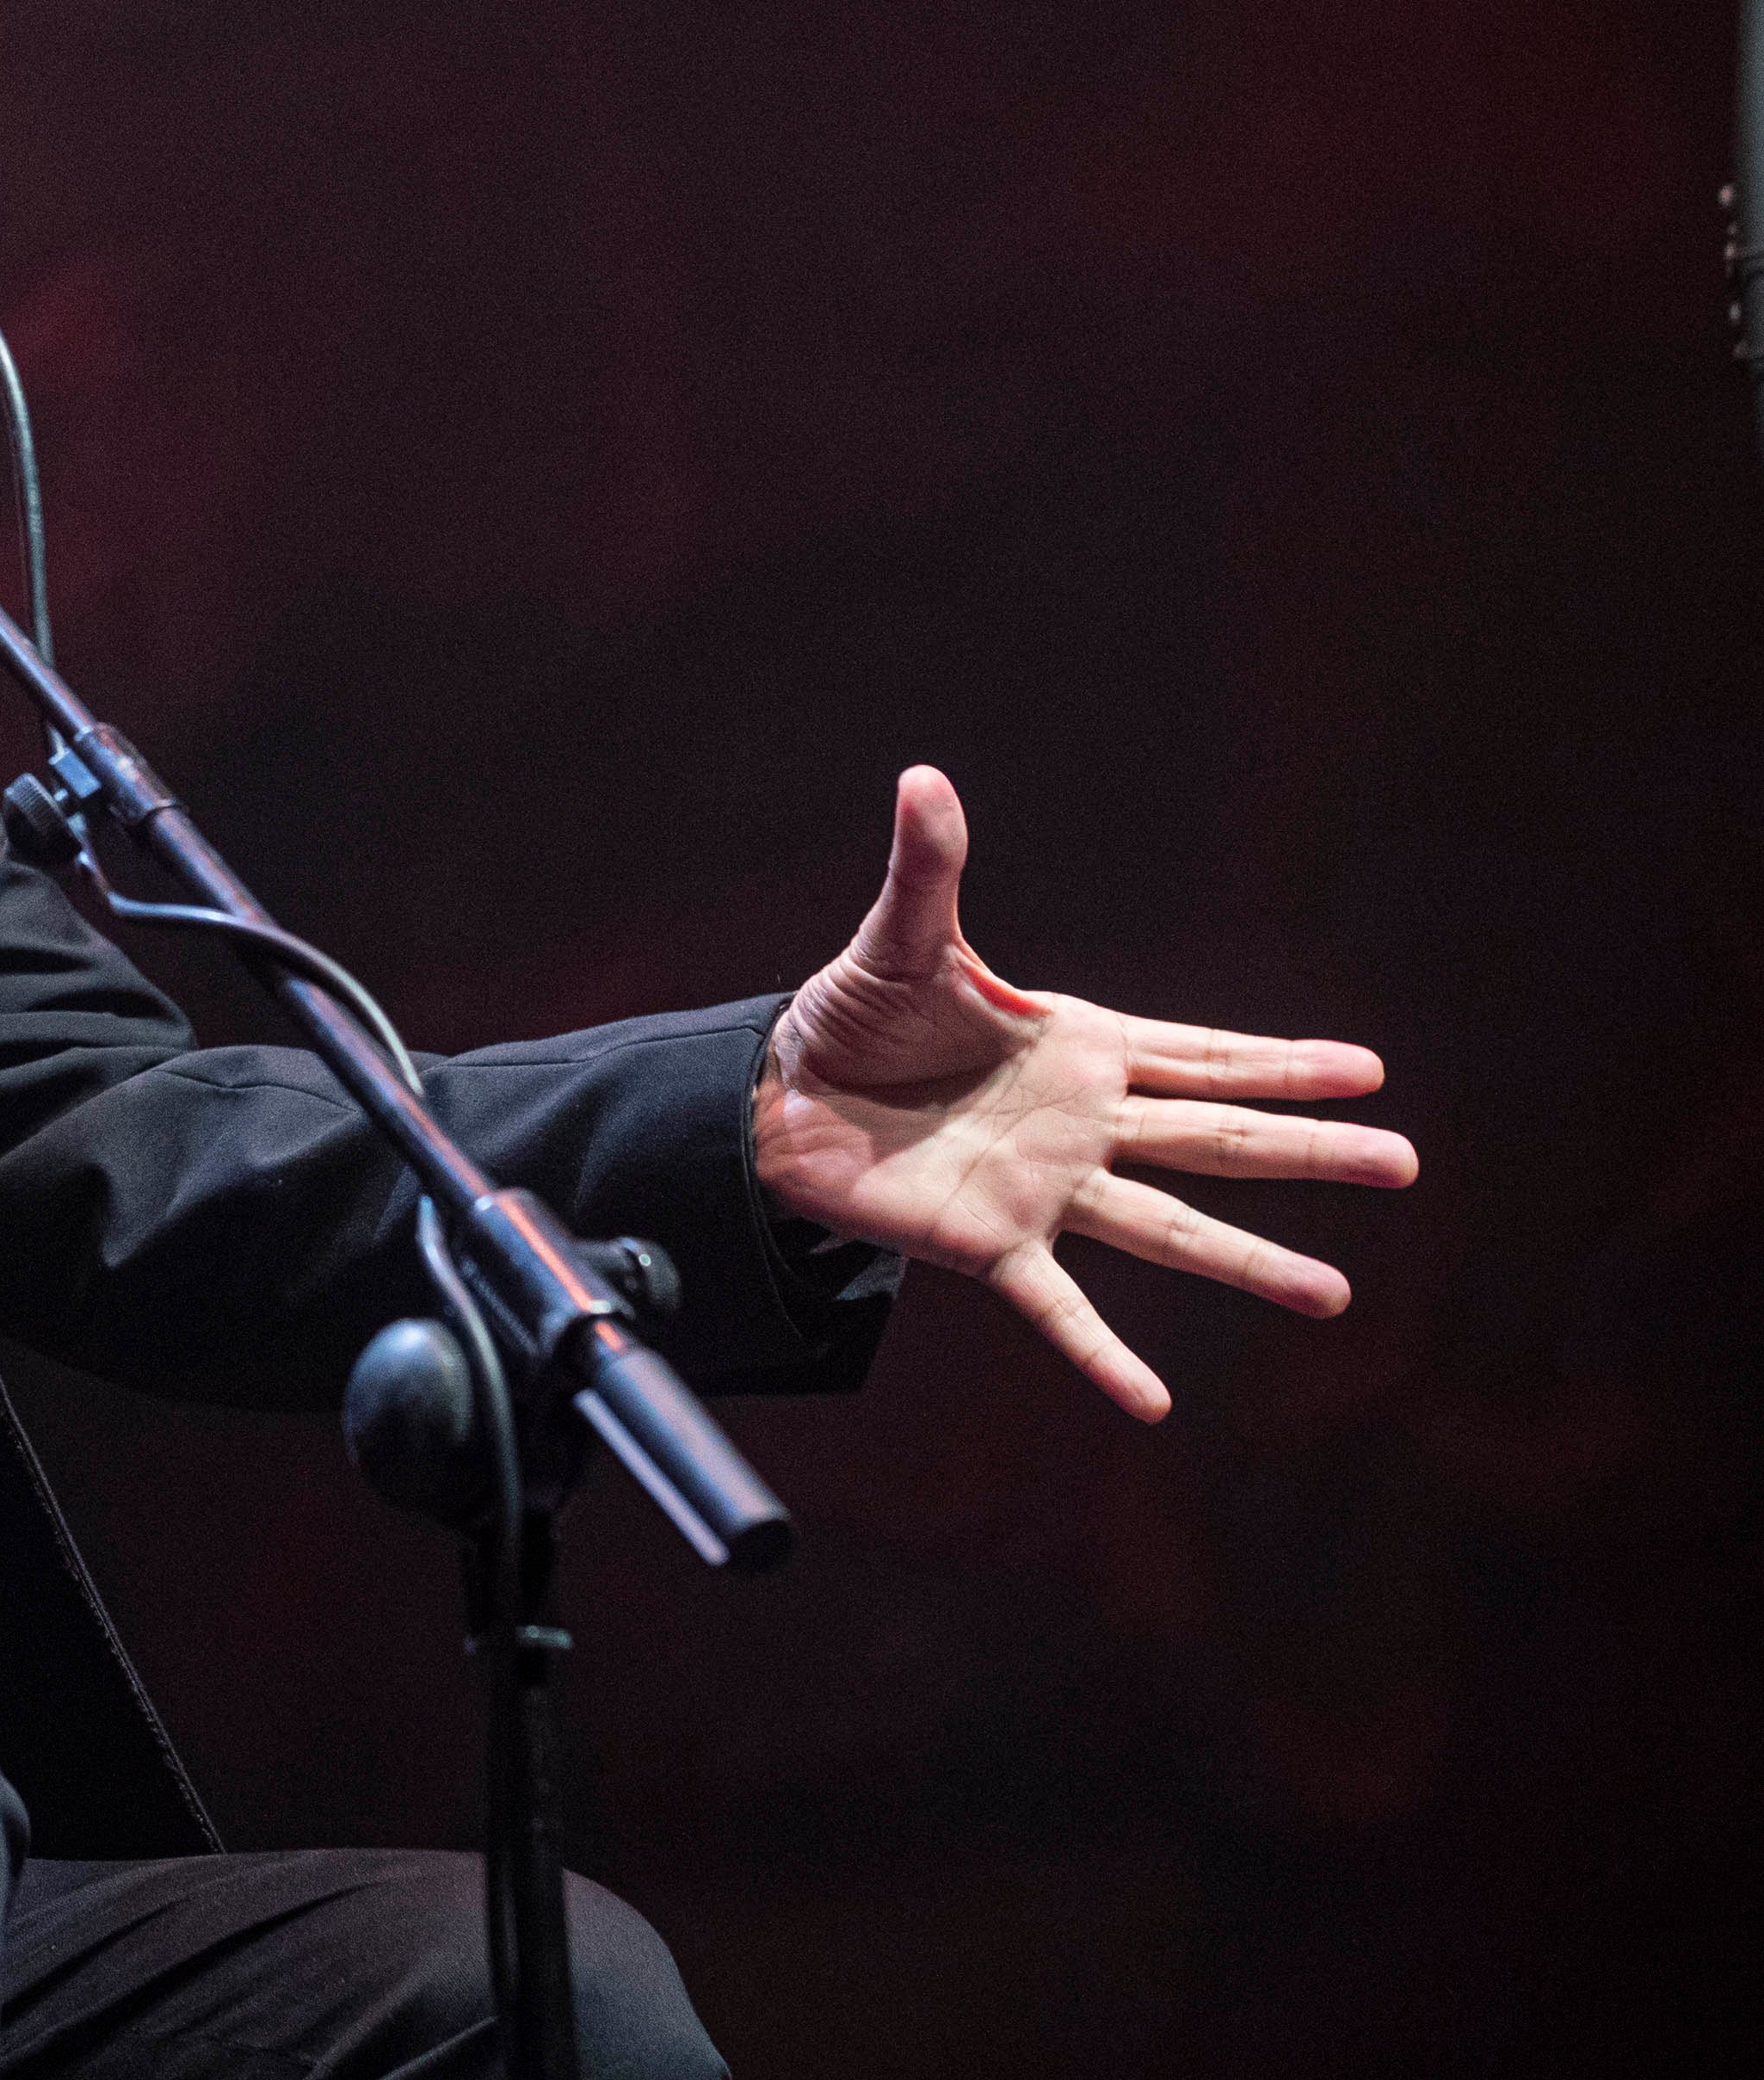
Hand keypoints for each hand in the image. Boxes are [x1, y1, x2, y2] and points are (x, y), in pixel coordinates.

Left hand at [753, 768, 1415, 1420]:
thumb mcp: (899, 941)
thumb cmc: (848, 1017)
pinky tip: (1154, 1404)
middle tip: (1405, 1164)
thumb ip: (928, 869)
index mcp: (1077, 1049)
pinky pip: (1057, 1309)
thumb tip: (922, 778)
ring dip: (1249, 1262)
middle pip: (1217, 1138)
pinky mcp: (988, 1245)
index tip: (1369, 1072)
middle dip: (1310, 1149)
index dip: (1281, 1062)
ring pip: (1167, 1230)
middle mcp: (1081, 1125)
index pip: (1201, 1055)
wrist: (777, 1097)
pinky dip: (1103, 1357)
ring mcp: (1044, 1191)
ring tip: (1334, 1296)